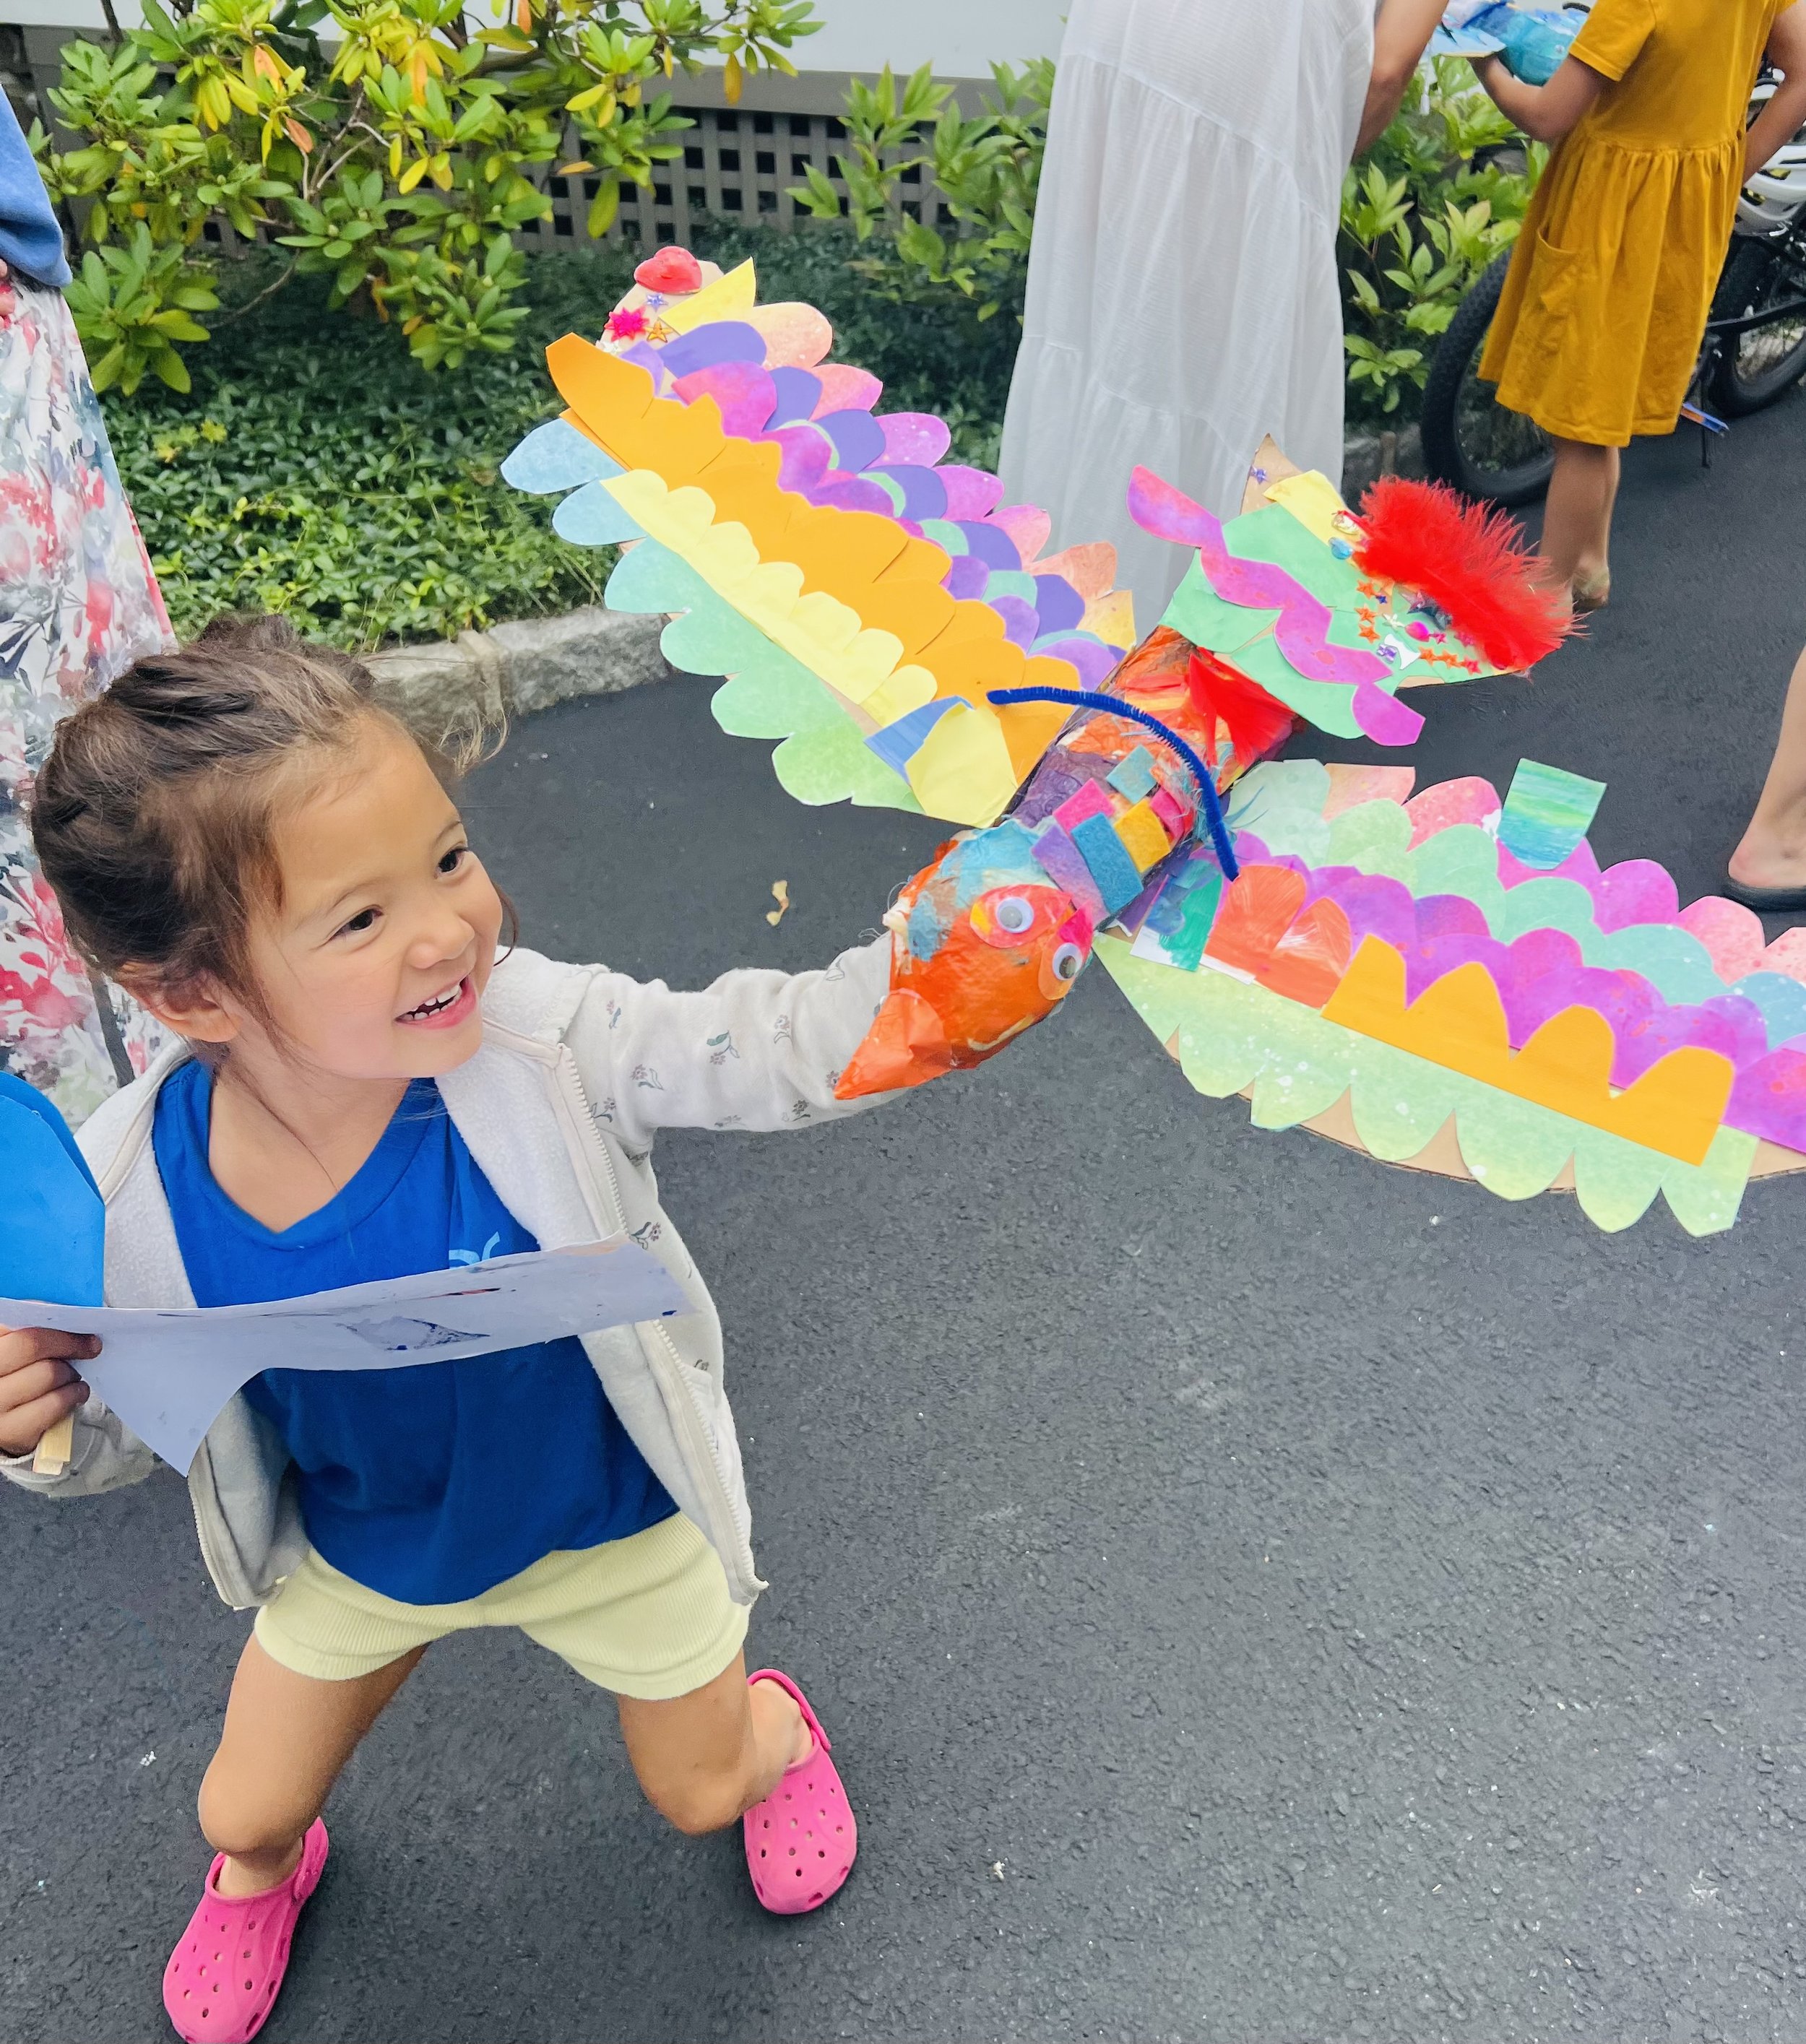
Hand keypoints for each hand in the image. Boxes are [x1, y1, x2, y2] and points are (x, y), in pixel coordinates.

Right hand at [0, 1325, 97, 1456]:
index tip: (74, 1319)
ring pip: (48, 1373)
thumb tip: (69, 1314)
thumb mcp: (12, 1353)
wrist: (1, 1420)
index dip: (48, 1317)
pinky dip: (74, 1395)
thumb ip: (29, 1333)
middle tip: (89, 1346)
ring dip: (71, 1372)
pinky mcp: (10, 1430)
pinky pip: (54, 1404)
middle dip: (69, 1342)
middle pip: (31, 1344)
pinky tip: (76, 1392)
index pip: (14, 1322)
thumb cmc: (12, 1381)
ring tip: (73, 1374)